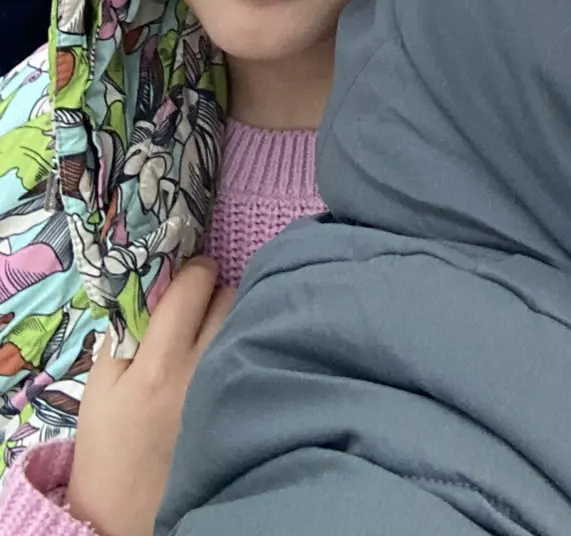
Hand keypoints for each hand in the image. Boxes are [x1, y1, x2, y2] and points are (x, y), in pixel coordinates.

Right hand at [67, 259, 235, 535]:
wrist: (132, 522)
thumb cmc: (109, 460)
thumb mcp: (97, 398)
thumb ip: (119, 344)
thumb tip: (144, 302)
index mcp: (159, 363)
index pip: (193, 283)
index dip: (192, 273)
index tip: (189, 279)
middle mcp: (204, 368)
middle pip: (231, 294)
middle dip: (217, 293)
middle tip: (203, 309)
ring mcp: (233, 387)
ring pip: (251, 319)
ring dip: (238, 318)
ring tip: (222, 335)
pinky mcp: (252, 407)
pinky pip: (260, 354)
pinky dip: (252, 346)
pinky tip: (240, 359)